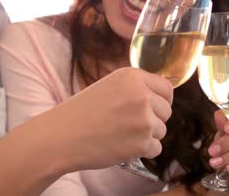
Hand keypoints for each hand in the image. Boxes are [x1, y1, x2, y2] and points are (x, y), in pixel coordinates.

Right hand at [52, 67, 172, 169]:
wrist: (61, 136)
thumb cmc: (80, 112)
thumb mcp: (109, 87)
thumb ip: (134, 88)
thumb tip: (161, 97)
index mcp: (133, 77)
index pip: (166, 89)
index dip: (162, 100)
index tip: (154, 108)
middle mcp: (142, 95)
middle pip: (166, 111)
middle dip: (153, 119)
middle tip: (129, 125)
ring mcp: (144, 119)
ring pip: (161, 130)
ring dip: (146, 136)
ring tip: (121, 134)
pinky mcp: (142, 142)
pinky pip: (156, 148)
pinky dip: (142, 151)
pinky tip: (122, 146)